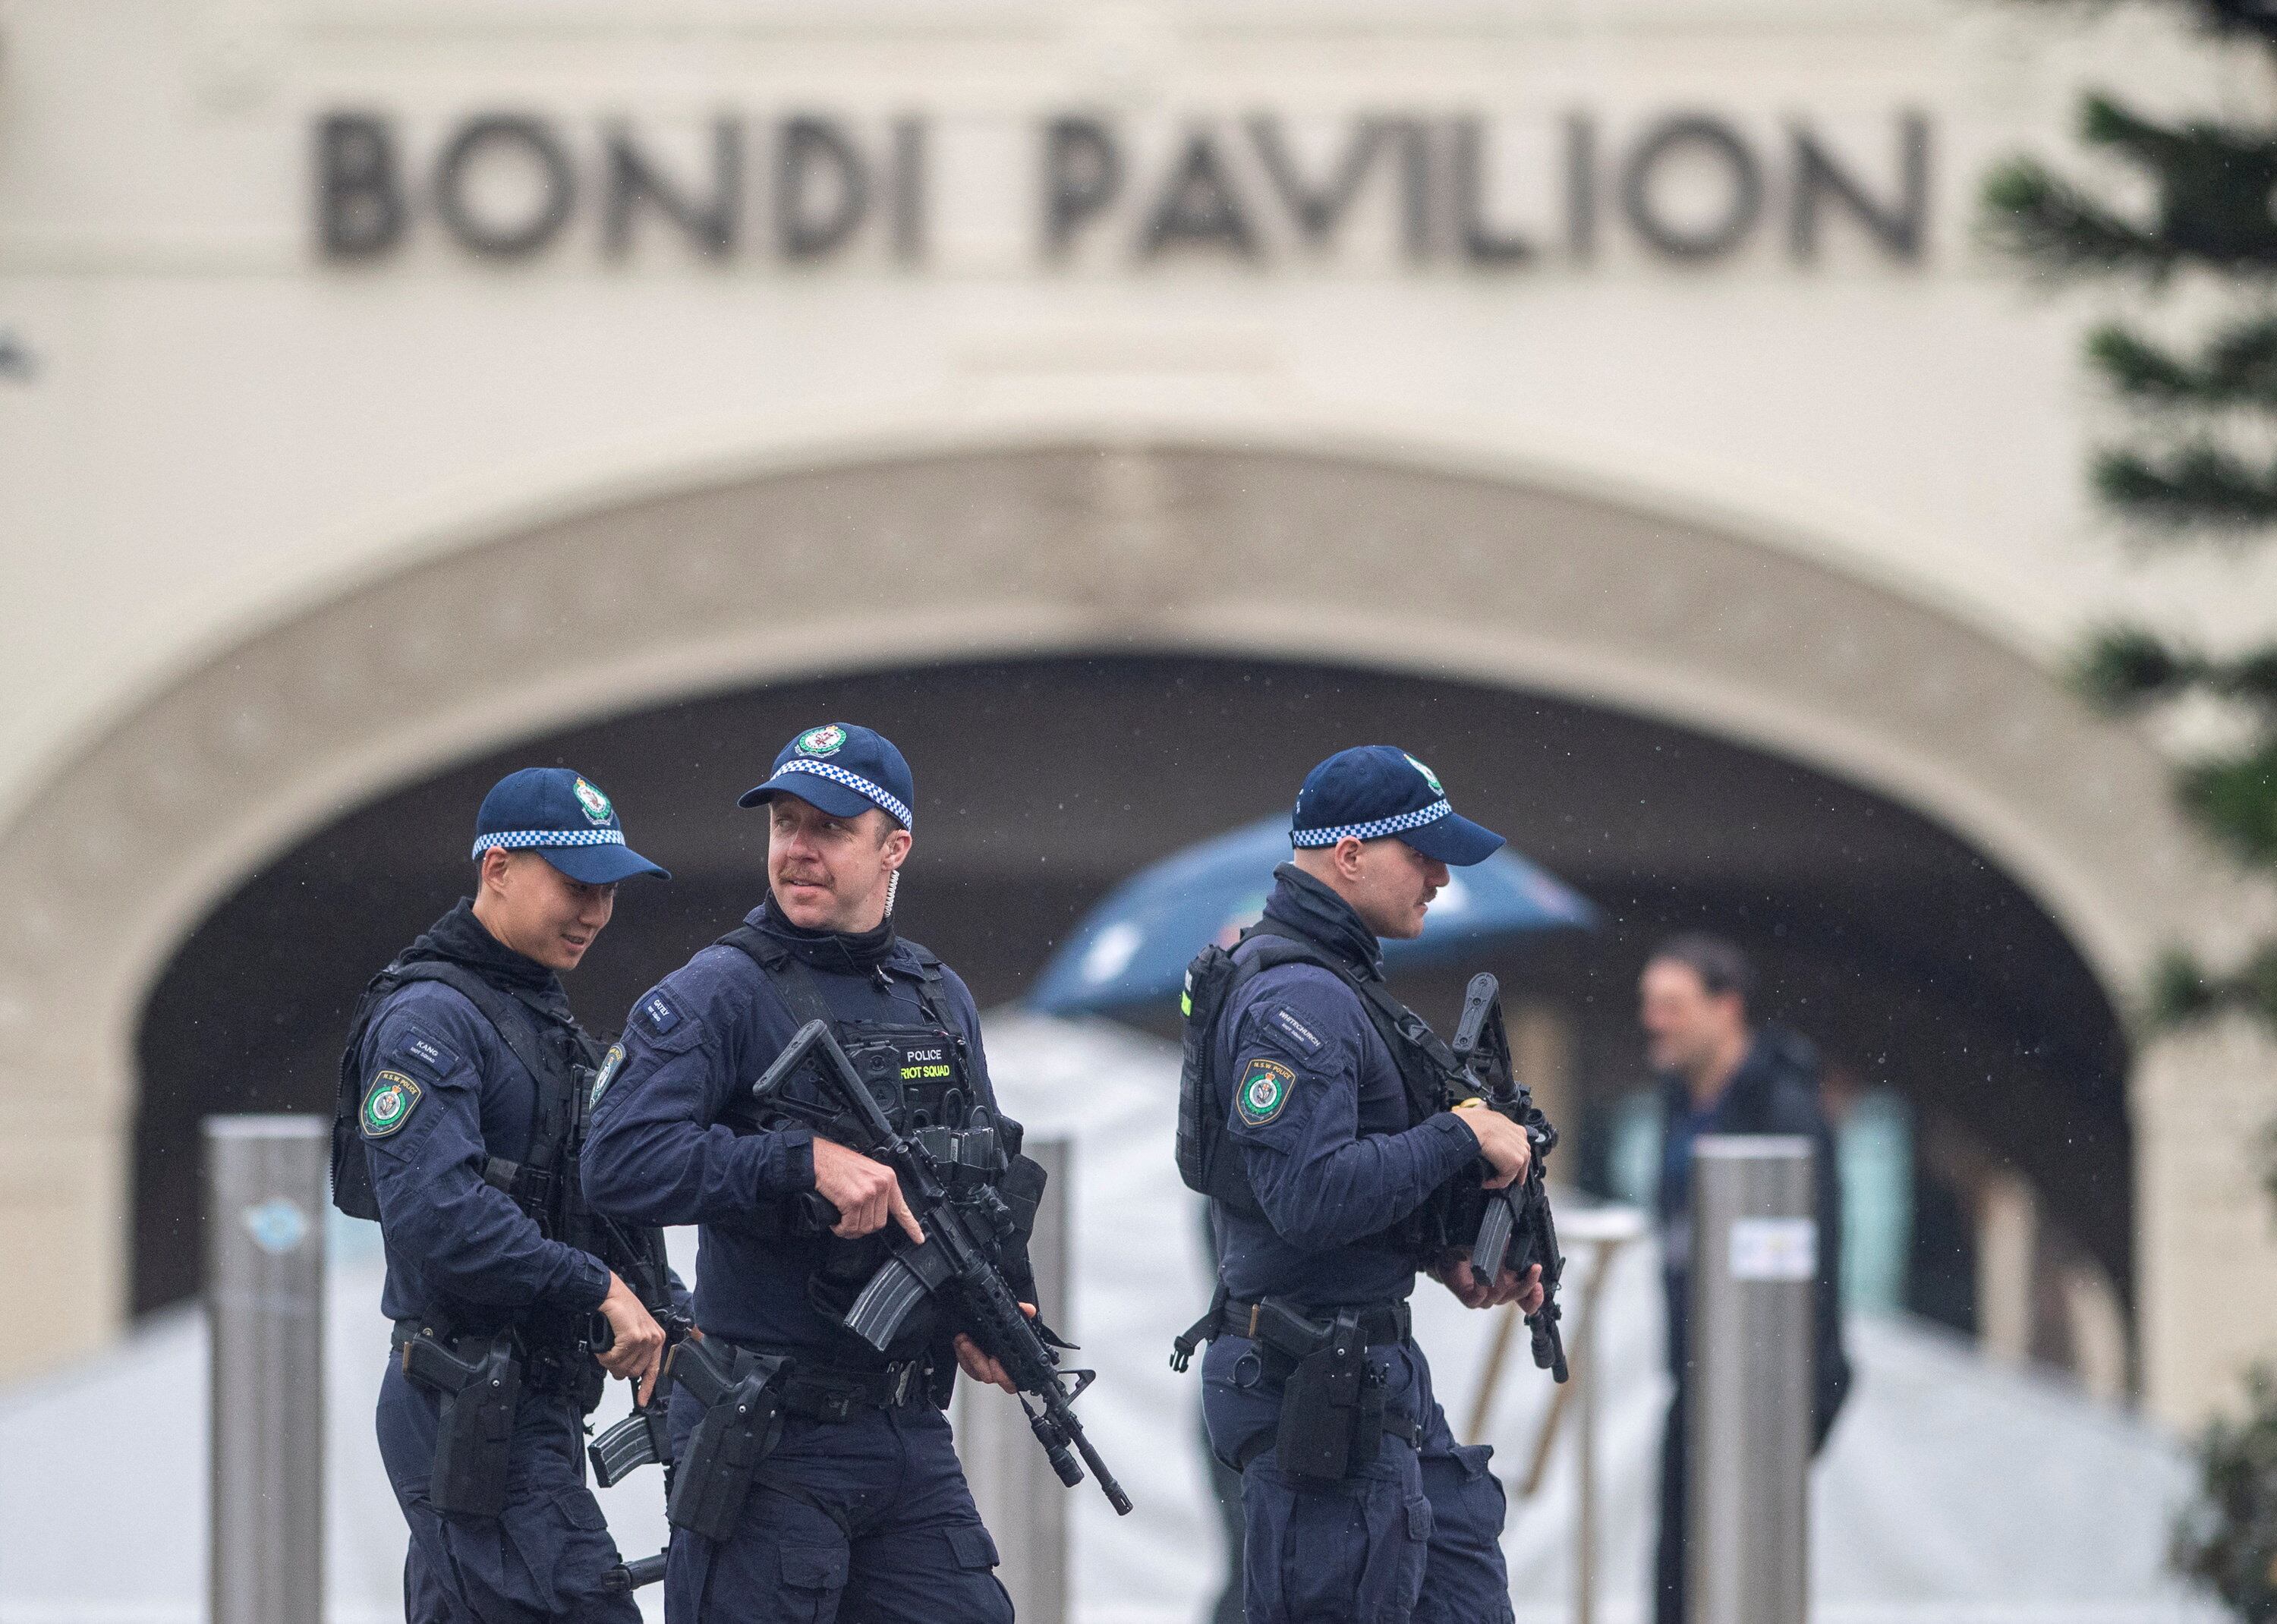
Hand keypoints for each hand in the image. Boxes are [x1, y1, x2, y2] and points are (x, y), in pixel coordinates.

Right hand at [595, 1272, 666, 1404]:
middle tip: (608, 1358)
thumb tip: (623, 1371)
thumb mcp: (631, 1331)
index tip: (642, 1401)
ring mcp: (645, 1338)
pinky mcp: (633, 1337)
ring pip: (623, 1368)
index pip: (654, 1370)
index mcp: (656, 1338)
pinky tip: (602, 1348)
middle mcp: (654, 1339)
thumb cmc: (618, 1310)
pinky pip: (615, 1359)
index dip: (646, 1388)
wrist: (610, 1293)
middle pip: (634, 1373)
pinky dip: (605, 1357)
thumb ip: (633, 1351)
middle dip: (617, 1369)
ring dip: (609, 1363)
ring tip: (605, 1350)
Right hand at [811, 1137, 925, 1244]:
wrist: (819, 1158)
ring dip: (850, 1229)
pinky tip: (836, 1222)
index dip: (911, 1226)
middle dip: (863, 1227)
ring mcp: (869, 1193)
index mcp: (887, 1178)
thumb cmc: (838, 1164)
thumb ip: (877, 1189)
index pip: (902, 1207)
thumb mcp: (867, 1172)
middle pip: (879, 1224)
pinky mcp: (854, 1201)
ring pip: (864, 1227)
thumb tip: (876, 1211)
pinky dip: (841, 1229)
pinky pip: (850, 1227)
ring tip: (842, 1220)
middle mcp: (881, 1185)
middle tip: (850, 1221)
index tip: (918, 1238)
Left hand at [954, 1303, 1034, 1394]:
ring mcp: (984, 1369)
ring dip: (968, 1355)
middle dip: (979, 1361)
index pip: (1012, 1381)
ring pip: (975, 1371)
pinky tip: (960, 1342)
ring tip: (964, 1340)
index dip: (1004, 1376)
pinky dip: (961, 1354)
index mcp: (1013, 1363)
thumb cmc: (1003, 1328)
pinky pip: (965, 1366)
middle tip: (972, 1346)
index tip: (995, 1359)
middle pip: (990, 1376)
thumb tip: (1029, 1310)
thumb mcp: (1012, 1318)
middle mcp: (999, 1369)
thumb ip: (1021, 1313)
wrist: (982, 1326)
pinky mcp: (971, 1366)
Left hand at [1433, 1253, 1543, 1313]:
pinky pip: (1479, 1298)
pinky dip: (1482, 1287)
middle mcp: (1498, 1294)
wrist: (1449, 1256)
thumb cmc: (1472, 1253)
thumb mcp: (1497, 1249)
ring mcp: (1484, 1298)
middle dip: (1528, 1284)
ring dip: (1500, 1278)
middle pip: (1518, 1296)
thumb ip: (1513, 1252)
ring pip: (1499, 1296)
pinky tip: (1481, 1277)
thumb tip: (1523, 1247)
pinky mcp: (1470, 1299)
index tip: (1540, 1287)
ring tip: (1497, 1262)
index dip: (1536, 1298)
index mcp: (1508, 1285)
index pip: (1527, 1300)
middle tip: (1534, 1270)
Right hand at [1451, 1103, 1530, 1189]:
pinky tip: (1485, 1182)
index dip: (1509, 1157)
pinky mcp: (1515, 1163)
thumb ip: (1487, 1115)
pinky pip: (1504, 1180)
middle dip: (1510, 1172)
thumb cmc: (1472, 1121)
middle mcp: (1522, 1139)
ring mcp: (1521, 1151)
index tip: (1503, 1163)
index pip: (1518, 1147)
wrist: (1471, 1128)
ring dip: (1499, 1178)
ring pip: (1512, 1172)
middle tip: (1499, 1178)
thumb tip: (1480, 1111)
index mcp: (1516, 1128)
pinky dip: (1494, 1183)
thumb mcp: (1484, 1113)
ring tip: (1488, 1180)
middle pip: (1520, 1162)